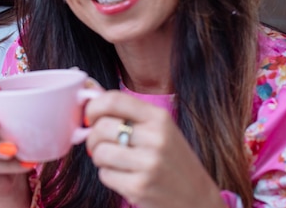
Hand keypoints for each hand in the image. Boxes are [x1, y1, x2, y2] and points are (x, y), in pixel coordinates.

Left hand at [85, 91, 225, 207]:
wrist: (196, 198)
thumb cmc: (172, 159)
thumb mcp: (158, 128)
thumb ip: (125, 110)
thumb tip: (88, 88)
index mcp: (159, 118)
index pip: (113, 100)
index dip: (93, 107)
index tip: (90, 117)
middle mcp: (156, 138)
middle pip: (101, 127)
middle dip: (93, 137)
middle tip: (100, 144)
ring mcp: (148, 164)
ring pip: (99, 152)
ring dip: (99, 158)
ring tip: (113, 161)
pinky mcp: (139, 188)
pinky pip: (104, 175)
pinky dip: (108, 176)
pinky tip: (123, 176)